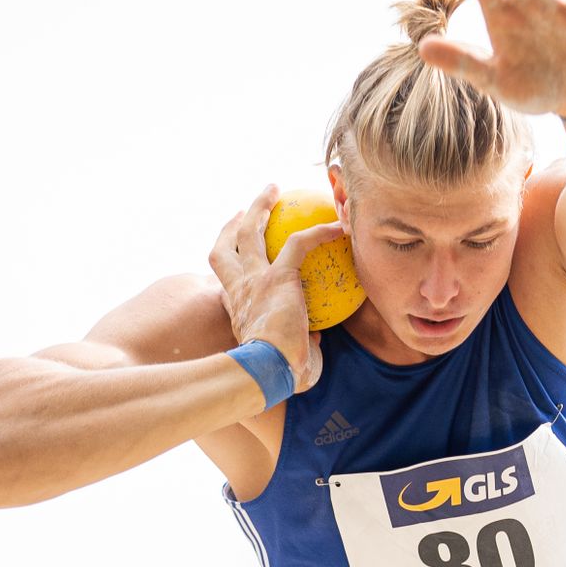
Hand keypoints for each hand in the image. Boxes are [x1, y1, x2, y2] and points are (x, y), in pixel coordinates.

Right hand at [206, 184, 337, 397]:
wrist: (267, 373)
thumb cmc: (276, 376)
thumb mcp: (284, 358)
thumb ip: (297, 342)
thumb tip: (312, 338)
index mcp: (236, 308)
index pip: (229, 280)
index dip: (233, 265)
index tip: (243, 256)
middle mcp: (239, 288)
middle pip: (227, 245)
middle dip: (236, 221)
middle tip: (247, 208)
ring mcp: (254, 279)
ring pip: (250, 231)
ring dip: (260, 206)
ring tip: (274, 190)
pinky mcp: (278, 276)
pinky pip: (300, 243)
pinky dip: (319, 232)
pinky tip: (338, 226)